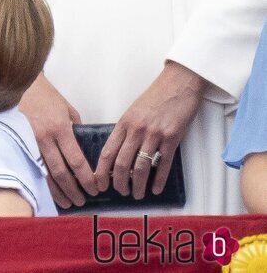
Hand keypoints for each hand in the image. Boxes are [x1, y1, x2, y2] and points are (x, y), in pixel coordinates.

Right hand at [19, 73, 99, 208]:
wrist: (20, 86)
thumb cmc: (46, 96)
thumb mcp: (68, 110)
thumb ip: (76, 129)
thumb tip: (82, 147)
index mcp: (60, 128)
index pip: (76, 160)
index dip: (86, 177)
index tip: (95, 187)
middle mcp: (44, 138)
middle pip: (61, 172)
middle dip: (73, 189)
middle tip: (83, 200)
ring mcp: (30, 142)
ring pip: (45, 174)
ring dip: (58, 191)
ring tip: (68, 202)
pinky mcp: (20, 144)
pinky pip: (33, 168)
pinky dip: (43, 182)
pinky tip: (49, 191)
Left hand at [93, 61, 204, 199]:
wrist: (178, 83)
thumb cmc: (155, 97)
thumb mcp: (133, 111)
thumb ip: (126, 130)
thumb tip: (119, 152)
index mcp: (124, 123)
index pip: (107, 151)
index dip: (102, 170)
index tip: (99, 183)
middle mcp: (136, 130)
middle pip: (122, 163)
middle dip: (119, 182)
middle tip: (121, 193)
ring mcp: (154, 134)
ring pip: (141, 166)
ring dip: (138, 184)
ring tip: (138, 194)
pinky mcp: (172, 137)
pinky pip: (164, 163)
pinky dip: (159, 179)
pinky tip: (155, 189)